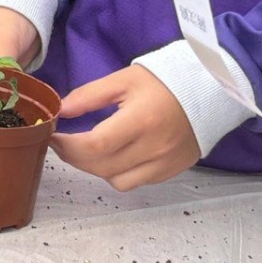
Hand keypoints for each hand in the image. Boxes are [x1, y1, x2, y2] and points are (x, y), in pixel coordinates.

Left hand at [49, 65, 201, 190]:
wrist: (208, 92)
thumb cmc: (162, 82)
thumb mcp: (122, 80)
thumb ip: (88, 95)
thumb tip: (60, 111)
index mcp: (141, 121)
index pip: (95, 146)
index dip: (67, 145)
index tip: (53, 136)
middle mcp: (154, 148)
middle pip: (102, 167)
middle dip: (74, 157)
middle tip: (63, 143)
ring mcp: (165, 164)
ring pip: (117, 181)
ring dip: (96, 168)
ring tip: (88, 149)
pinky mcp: (172, 171)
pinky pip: (136, 182)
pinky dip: (118, 173)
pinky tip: (114, 155)